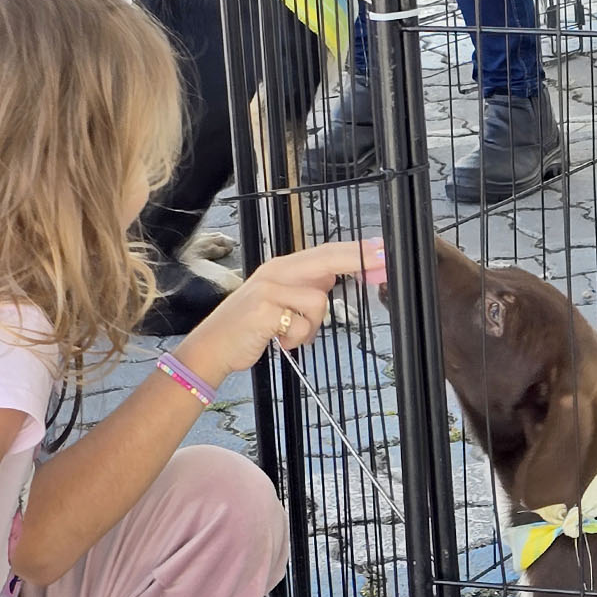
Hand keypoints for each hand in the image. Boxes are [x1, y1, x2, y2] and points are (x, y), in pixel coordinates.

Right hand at [172, 241, 386, 386]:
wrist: (212, 346)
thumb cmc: (248, 327)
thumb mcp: (277, 301)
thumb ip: (303, 288)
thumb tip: (330, 277)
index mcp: (282, 268)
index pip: (324, 253)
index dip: (354, 251)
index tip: (381, 250)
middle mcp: (276, 272)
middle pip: (327, 260)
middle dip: (358, 259)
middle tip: (384, 261)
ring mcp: (269, 289)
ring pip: (319, 303)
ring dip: (311, 328)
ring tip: (289, 335)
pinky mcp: (265, 310)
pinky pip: (302, 326)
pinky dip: (296, 340)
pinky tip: (278, 341)